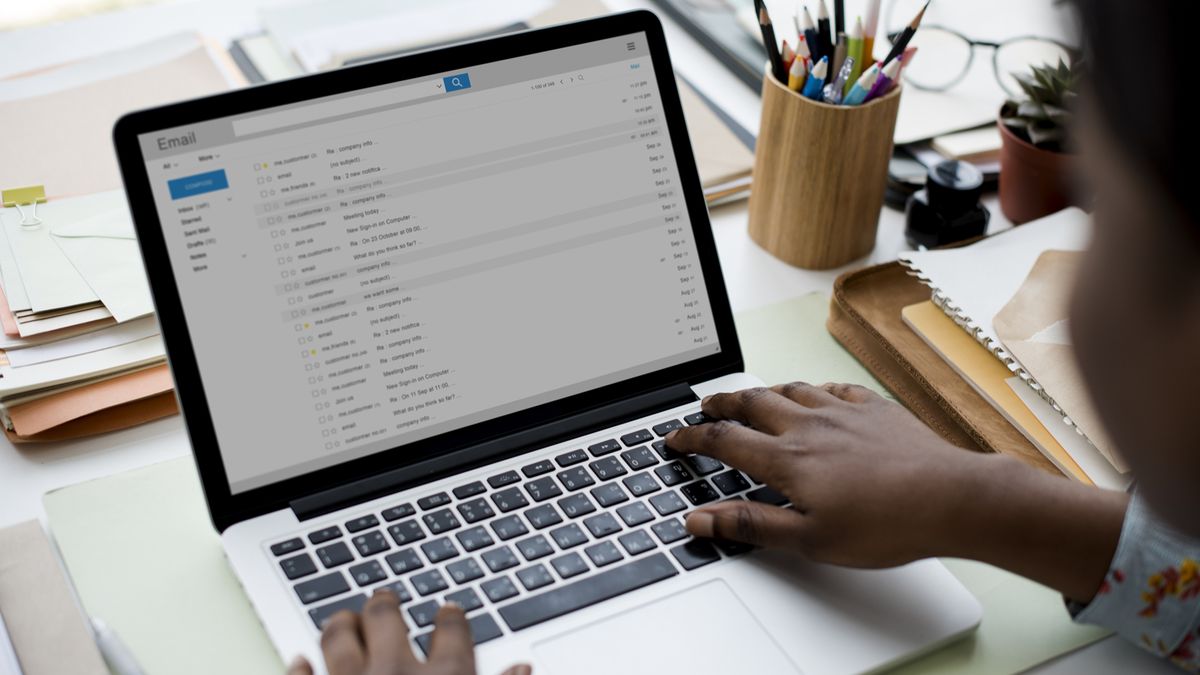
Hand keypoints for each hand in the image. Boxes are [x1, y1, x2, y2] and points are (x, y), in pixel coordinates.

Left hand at [286, 589, 529, 674]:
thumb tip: (524, 669)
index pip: (452, 630)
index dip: (450, 617)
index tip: (447, 612)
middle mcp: (395, 673)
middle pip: (386, 618)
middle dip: (384, 605)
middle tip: (384, 599)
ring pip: (338, 636)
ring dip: (340, 624)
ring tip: (344, 619)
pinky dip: (298, 669)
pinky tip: (298, 663)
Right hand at [665, 382, 987, 567]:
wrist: (952, 498)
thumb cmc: (886, 524)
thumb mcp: (808, 539)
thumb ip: (751, 524)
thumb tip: (701, 519)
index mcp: (788, 460)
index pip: (724, 440)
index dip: (693, 438)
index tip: (675, 438)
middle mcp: (810, 426)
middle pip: (752, 403)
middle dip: (721, 403)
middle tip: (704, 405)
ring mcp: (844, 413)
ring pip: (790, 390)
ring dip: (763, 392)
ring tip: (750, 397)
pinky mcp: (876, 409)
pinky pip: (834, 388)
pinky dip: (814, 389)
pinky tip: (816, 395)